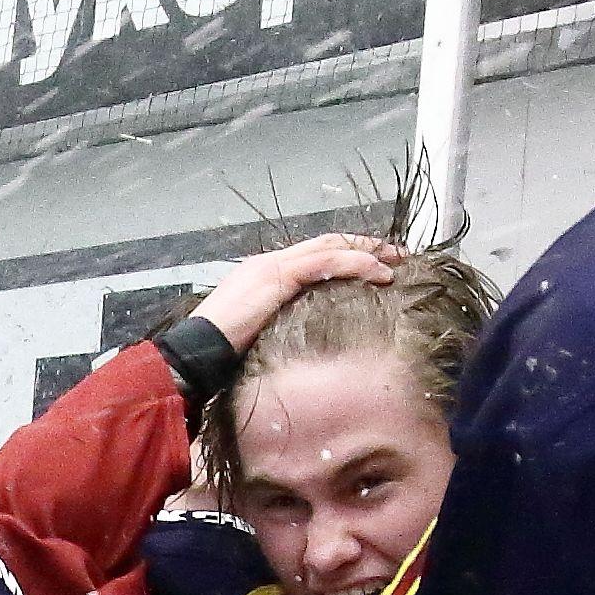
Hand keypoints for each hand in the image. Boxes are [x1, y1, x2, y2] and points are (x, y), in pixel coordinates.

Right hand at [190, 234, 401, 349]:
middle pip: (327, 243)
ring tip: (395, 261)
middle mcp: (270, 262)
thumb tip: (307, 338)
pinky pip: (326, 263)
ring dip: (367, 252)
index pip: (313, 254)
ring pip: (331, 247)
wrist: (198, 351)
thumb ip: (283, 326)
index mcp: (265, 273)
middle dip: (364, 246)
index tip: (375, 262)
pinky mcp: (279, 276)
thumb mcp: (260, 334)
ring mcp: (274, 266)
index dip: (347, 254)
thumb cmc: (222, 352)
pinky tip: (378, 274)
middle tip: (396, 253)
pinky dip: (356, 265)